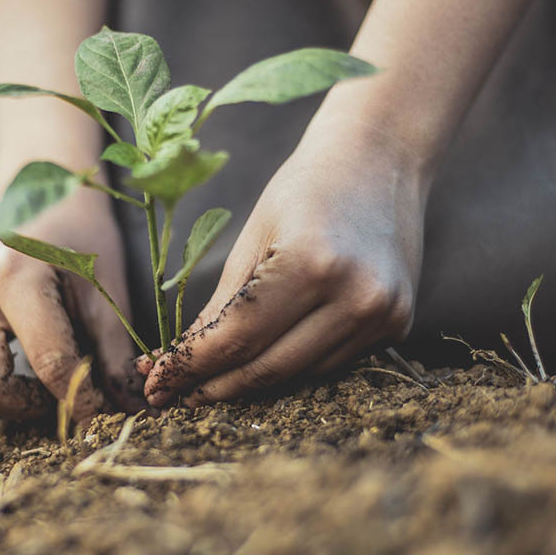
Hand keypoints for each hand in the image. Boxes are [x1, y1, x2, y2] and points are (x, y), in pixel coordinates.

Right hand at [0, 191, 142, 422]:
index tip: (99, 416)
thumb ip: (113, 353)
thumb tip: (128, 411)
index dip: (80, 402)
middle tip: (50, 401)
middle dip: (21, 409)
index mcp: (16, 277)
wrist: (45, 199)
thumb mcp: (107, 292)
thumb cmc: (81, 245)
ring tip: (8, 398)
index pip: (48, 365)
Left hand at [139, 131, 429, 407]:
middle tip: (173, 396)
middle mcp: (355, 296)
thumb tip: (181, 363)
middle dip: (215, 387)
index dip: (190, 368)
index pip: (237, 339)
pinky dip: (295, 363)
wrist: (380, 159)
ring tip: (212, 379)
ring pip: (300, 374)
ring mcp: (384, 314)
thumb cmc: (305, 190)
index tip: (156, 386)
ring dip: (253, 380)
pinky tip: (268, 354)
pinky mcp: (399, 322)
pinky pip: (331, 362)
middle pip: (269, 369)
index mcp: (311, 264)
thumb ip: (221, 306)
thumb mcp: (252, 239)